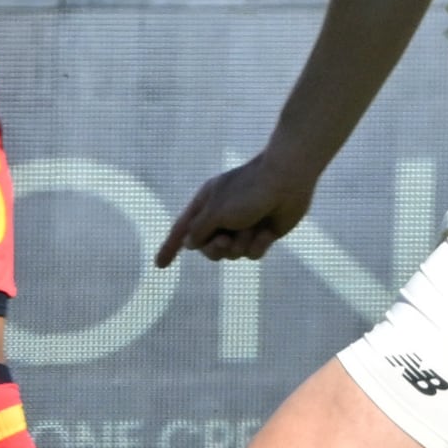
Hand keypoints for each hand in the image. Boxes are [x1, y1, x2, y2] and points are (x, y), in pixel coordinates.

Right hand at [158, 152, 317, 263]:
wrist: (288, 181)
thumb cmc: (248, 191)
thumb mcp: (216, 212)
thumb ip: (199, 231)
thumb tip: (189, 244)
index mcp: (206, 203)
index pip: (182, 229)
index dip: (170, 247)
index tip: (159, 266)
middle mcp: (222, 215)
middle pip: (208, 249)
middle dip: (215, 249)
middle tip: (224, 240)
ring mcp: (243, 226)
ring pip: (232, 254)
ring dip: (240, 245)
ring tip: (252, 229)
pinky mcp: (262, 234)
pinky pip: (252, 253)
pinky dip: (258, 245)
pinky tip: (267, 231)